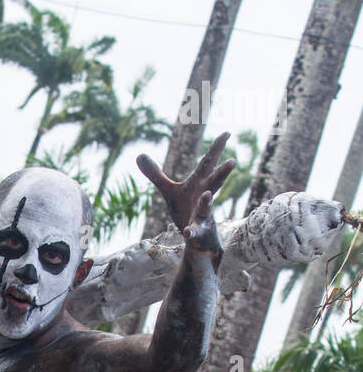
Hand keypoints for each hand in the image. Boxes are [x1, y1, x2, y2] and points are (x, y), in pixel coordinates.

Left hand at [137, 132, 232, 257]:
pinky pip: (195, 232)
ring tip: (207, 195)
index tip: (228, 133)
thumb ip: (156, 174)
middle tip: (232, 161)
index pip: (208, 163)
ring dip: (207, 202)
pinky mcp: (198, 232)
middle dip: (222, 173)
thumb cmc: (185, 209)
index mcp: (199, 184)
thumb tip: (139, 155)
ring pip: (207, 207)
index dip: (217, 148)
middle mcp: (205, 196)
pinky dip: (192, 232)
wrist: (197, 238)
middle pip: (215, 182)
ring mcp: (203, 215)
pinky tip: (187, 232)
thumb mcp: (169, 191)